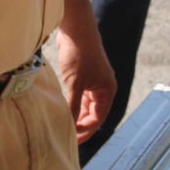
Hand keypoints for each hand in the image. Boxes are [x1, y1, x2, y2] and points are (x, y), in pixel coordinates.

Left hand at [53, 22, 116, 143]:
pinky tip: (62, 108)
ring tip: (62, 124)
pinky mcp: (84, 74)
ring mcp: (94, 80)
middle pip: (92, 113)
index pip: (97, 118)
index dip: (85, 130)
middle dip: (80, 124)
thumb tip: (69, 126)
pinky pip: (80, 94)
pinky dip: (72, 102)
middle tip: (65, 134)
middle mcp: (103, 87)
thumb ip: (73, 106)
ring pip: (85, 104)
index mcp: (107, 91)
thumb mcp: (75, 84)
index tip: (71, 139)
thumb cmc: (79, 55)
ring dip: (76, 114)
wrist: (76, 30)